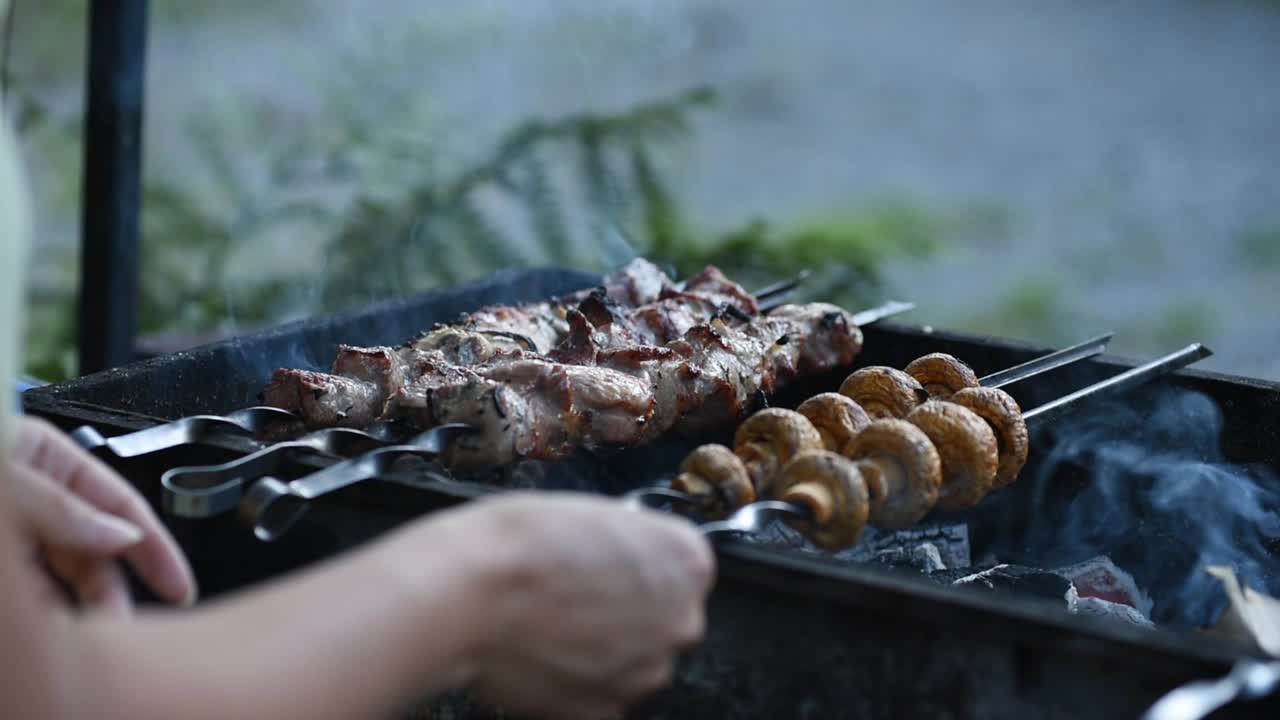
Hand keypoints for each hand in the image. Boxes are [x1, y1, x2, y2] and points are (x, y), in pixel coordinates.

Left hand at [4, 416, 195, 615]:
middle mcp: (32, 497)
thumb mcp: (9, 478)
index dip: (155, 546)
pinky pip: (33, 592)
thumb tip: (120, 536)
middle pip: (96, 549)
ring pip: (65, 577)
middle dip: (114, 588)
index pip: (120, 503)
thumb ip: (62, 506)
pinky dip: (48, 613)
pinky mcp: (0, 572)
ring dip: (84, 606)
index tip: (179, 586)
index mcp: (45, 458)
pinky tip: (60, 627)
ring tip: (92, 632)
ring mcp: (13, 535)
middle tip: (124, 624)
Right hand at [453, 492, 714, 719]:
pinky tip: (543, 651)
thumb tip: (622, 556)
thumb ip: (628, 541)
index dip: (640, 565)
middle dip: (629, 612)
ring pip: (633, 660)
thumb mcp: (593, 511)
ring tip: (552, 624)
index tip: (612, 565)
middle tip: (577, 596)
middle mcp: (679, 621)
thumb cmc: (523, 541)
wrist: (473, 591)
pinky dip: (576, 679)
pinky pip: (599, 693)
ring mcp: (645, 672)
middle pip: (664, 619)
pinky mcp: (605, 710)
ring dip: (604, 649)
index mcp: (687, 561)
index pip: (682, 567)